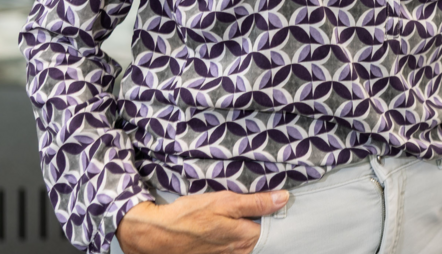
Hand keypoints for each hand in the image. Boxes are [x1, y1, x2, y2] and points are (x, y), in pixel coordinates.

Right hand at [115, 188, 288, 253]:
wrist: (159, 235)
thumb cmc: (190, 216)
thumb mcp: (224, 201)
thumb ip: (255, 202)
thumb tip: (283, 198)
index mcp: (246, 237)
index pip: (271, 221)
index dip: (270, 206)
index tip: (268, 194)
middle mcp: (240, 251)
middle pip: (259, 231)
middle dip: (257, 216)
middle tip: (247, 199)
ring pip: (245, 239)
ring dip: (243, 225)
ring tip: (231, 210)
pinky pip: (232, 245)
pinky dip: (231, 234)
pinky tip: (220, 223)